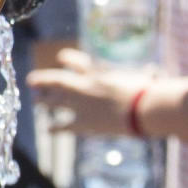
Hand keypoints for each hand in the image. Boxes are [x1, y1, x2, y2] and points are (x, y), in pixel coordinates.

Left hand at [30, 58, 152, 138]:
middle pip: (59, 82)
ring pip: (56, 102)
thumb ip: (148, 75)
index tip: (61, 57)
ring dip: (45, 101)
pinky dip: (55, 128)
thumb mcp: (146, 78)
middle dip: (45, 82)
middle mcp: (87, 86)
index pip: (79, 62)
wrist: (143, 109)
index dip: (68, 58)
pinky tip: (47, 130)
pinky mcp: (84, 124)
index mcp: (100, 73)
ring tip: (36, 102)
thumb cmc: (150, 92)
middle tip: (32, 82)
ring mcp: (82, 104)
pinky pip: (64, 126)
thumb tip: (156, 74)